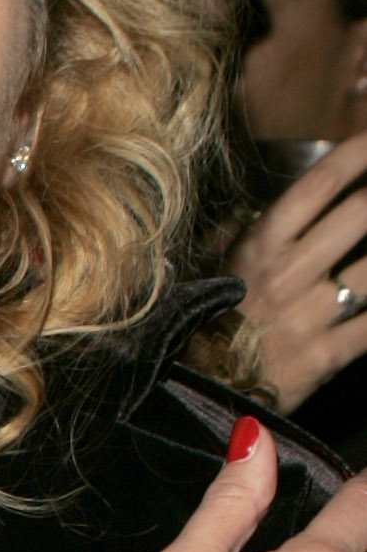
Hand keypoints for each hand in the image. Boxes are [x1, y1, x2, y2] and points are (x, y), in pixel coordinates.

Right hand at [231, 136, 366, 414]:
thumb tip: (259, 207)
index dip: (359, 154)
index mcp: (262, 245)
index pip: (320, 184)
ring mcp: (311, 314)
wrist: (201, 397)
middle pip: (362, 213)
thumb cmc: (208, 329)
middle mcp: (289, 273)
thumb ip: (242, 232)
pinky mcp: (328, 355)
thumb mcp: (216, 268)